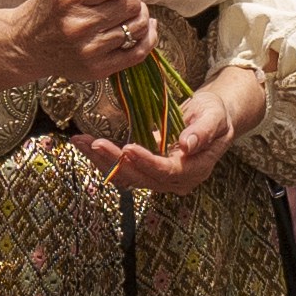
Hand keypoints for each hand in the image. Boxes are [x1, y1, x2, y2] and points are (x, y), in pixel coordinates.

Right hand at [0, 0, 147, 102]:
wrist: (27, 46)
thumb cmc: (50, 7)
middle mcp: (79, 24)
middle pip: (131, 3)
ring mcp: (89, 49)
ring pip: (138, 26)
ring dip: (138, 15)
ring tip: (125, 12)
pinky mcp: (97, 69)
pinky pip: (139, 52)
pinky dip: (148, 37)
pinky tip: (144, 27)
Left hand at [78, 65, 265, 194]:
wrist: (210, 119)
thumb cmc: (215, 115)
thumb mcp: (215, 117)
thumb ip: (203, 131)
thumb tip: (187, 145)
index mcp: (194, 170)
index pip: (167, 171)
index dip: (147, 162)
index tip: (128, 147)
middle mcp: (174, 180)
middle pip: (141, 177)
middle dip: (116, 161)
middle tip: (95, 143)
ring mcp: (158, 177)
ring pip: (126, 176)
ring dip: (102, 161)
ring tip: (80, 142)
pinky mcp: (145, 169)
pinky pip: (121, 169)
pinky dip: (102, 157)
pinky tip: (85, 143)